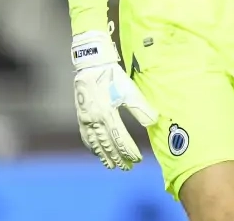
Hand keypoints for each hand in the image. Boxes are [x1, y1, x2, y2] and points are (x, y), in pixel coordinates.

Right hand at [71, 26, 157, 169]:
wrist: (92, 64)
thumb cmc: (113, 76)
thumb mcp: (129, 90)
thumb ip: (140, 108)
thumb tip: (153, 122)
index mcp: (108, 113)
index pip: (120, 139)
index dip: (129, 151)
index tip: (137, 160)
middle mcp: (95, 119)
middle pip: (107, 145)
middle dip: (118, 158)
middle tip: (127, 168)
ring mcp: (85, 119)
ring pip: (95, 143)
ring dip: (104, 156)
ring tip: (112, 166)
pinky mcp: (81, 116)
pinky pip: (86, 136)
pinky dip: (92, 147)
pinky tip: (96, 152)